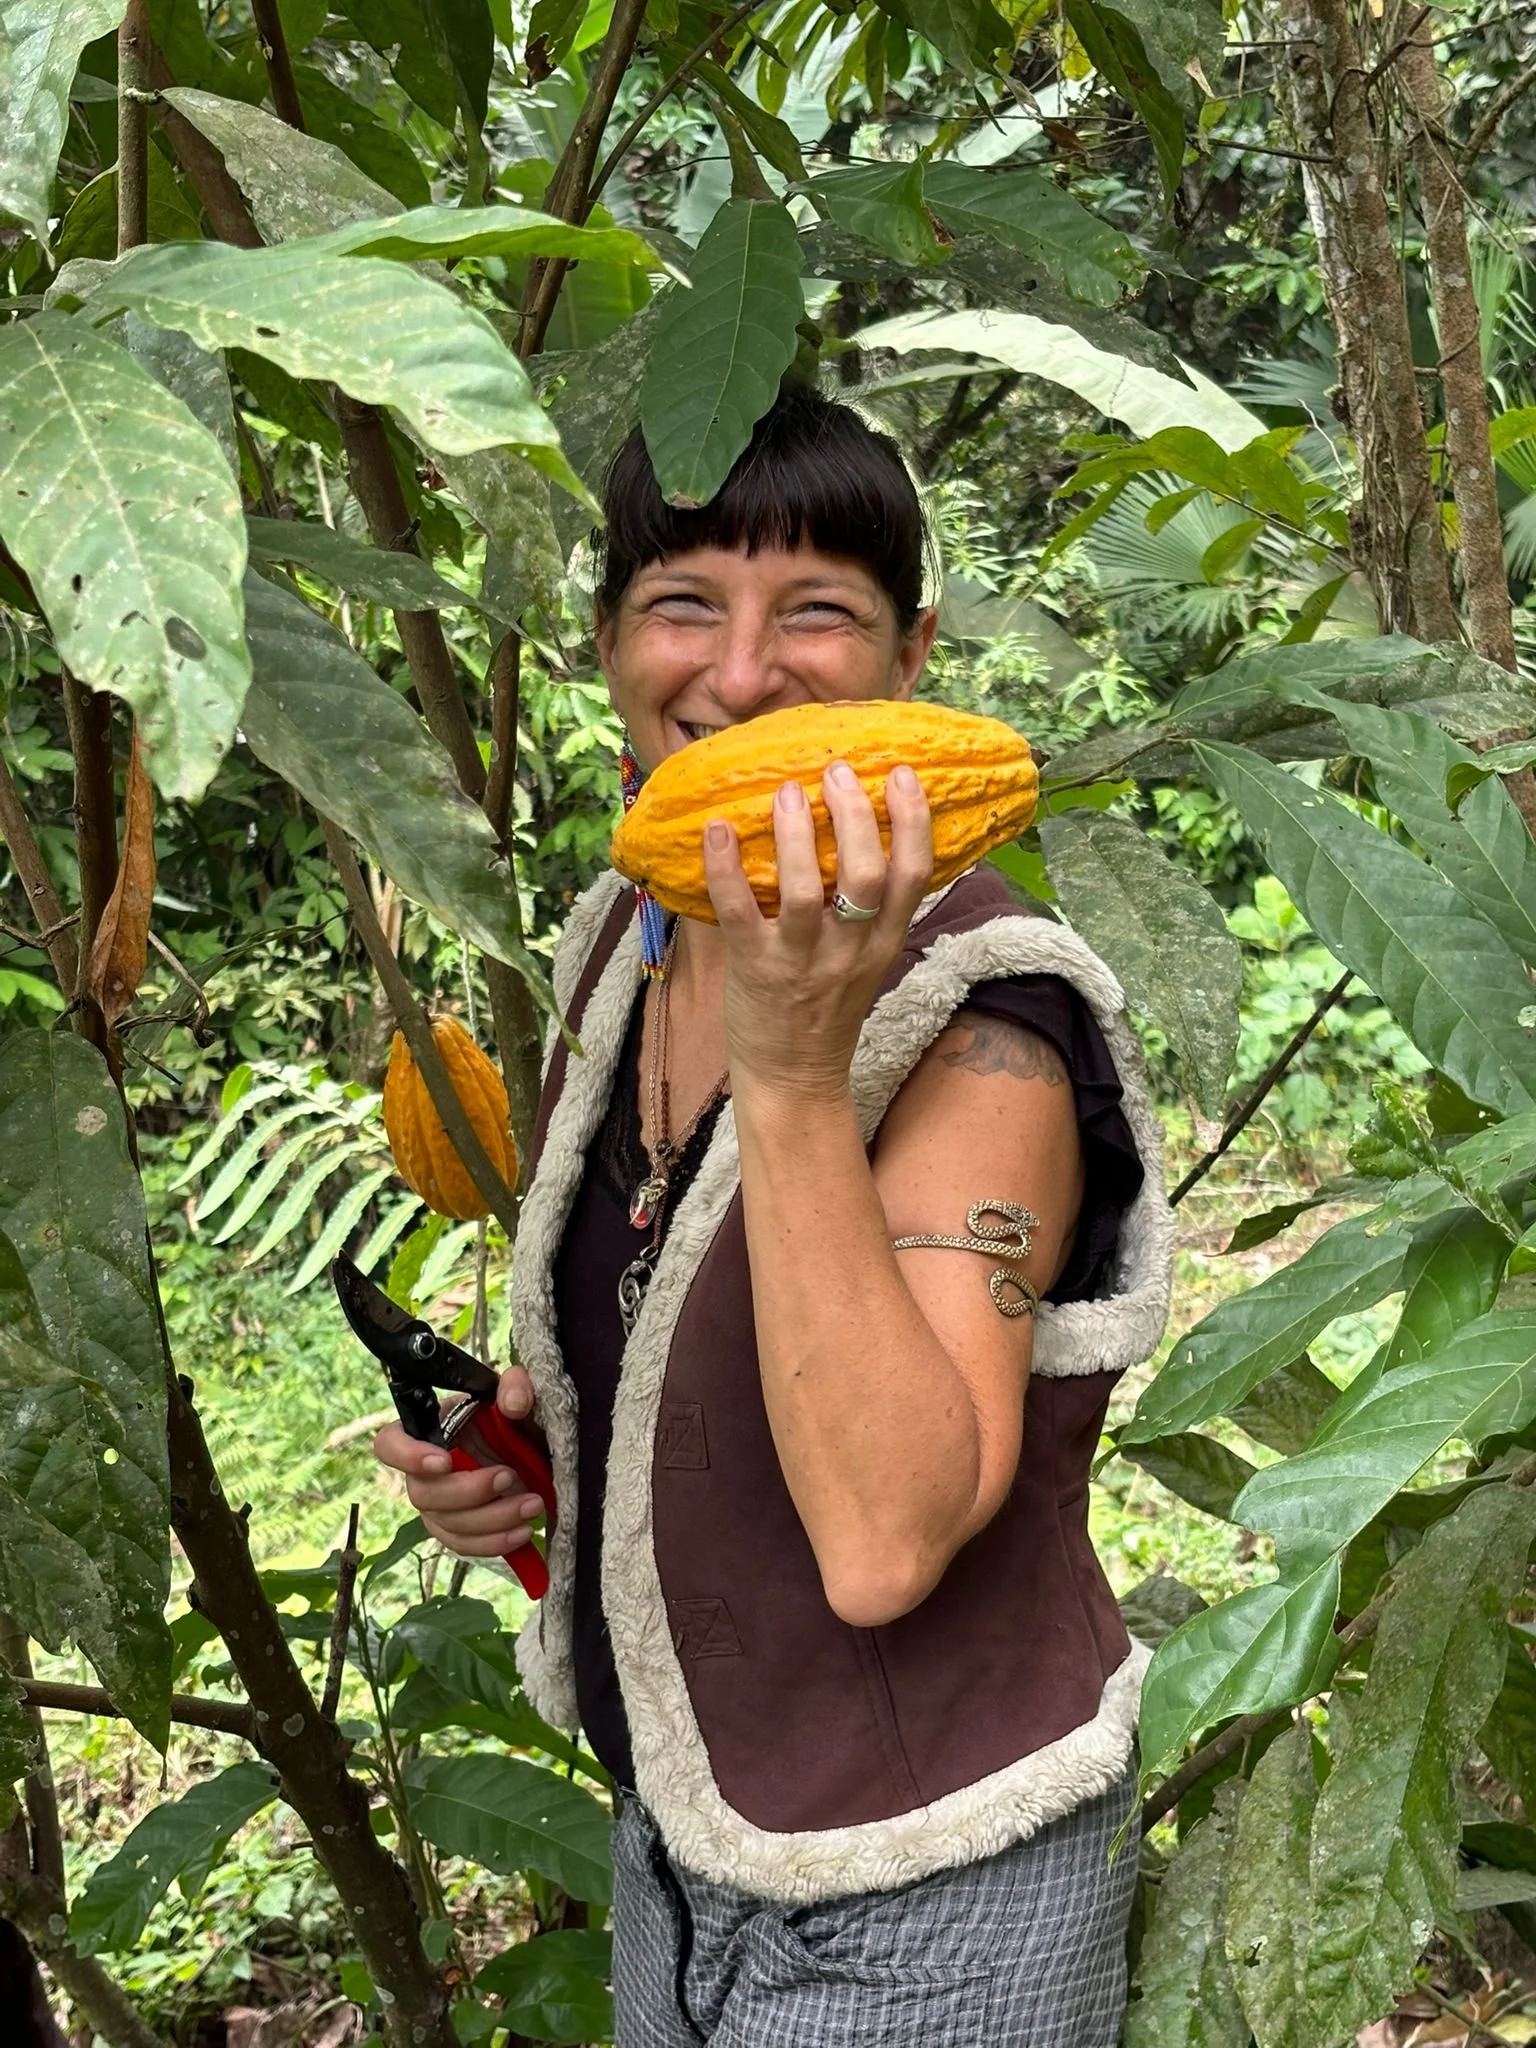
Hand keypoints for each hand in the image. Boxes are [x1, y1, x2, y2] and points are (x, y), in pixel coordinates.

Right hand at [371, 1367, 544, 1559]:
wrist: (537, 1454)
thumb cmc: (517, 1419)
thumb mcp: (520, 1394)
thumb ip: (517, 1386)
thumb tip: (513, 1403)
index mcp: (430, 1430)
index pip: (389, 1444)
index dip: (407, 1456)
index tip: (445, 1461)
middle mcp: (424, 1472)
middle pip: (423, 1494)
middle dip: (469, 1492)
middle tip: (509, 1477)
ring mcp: (439, 1506)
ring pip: (447, 1525)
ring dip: (492, 1519)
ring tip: (532, 1504)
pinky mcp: (458, 1531)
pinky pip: (465, 1545)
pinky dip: (495, 1543)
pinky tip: (523, 1531)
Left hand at [702, 759, 932, 1104]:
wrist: (793, 1079)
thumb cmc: (825, 1010)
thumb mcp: (865, 961)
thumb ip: (866, 908)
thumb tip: (849, 827)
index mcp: (883, 942)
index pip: (912, 875)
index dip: (913, 821)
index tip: (903, 775)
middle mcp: (850, 951)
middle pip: (865, 874)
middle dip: (854, 815)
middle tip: (837, 771)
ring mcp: (801, 962)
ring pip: (806, 891)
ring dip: (795, 835)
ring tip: (787, 791)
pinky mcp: (755, 971)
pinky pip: (739, 914)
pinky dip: (724, 868)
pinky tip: (716, 830)